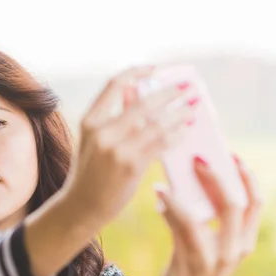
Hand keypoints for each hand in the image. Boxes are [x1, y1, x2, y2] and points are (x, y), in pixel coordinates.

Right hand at [61, 66, 197, 232]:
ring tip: (193, 107)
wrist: (81, 206)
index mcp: (90, 121)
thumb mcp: (94, 141)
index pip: (114, 84)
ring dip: (179, 113)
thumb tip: (136, 93)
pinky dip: (176, 134)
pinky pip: (160, 144)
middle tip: (188, 87)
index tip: (154, 69)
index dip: (136, 72)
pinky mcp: (132, 166)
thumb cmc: (90, 173)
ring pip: (156, 123)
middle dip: (169, 92)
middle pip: (142, 102)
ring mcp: (117, 149)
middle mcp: (102, 132)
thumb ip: (113, 118)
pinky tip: (186, 129)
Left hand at [152, 155, 262, 275]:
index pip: (255, 202)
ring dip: (189, 189)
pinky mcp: (194, 262)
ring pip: (208, 214)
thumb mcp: (209, 245)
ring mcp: (217, 257)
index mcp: (245, 240)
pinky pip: (183, 227)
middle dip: (217, 177)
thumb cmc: (194, 268)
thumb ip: (204, 218)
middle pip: (235, 203)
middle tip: (198, 157)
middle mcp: (236, 248)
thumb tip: (185, 179)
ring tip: (172, 172)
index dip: (247, 176)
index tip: (232, 155)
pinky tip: (159, 192)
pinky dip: (170, 206)